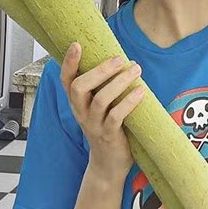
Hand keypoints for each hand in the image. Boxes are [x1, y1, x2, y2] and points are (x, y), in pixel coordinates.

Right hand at [60, 43, 144, 185]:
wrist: (108, 165)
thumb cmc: (108, 126)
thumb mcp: (99, 106)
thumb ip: (102, 86)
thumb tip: (118, 57)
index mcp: (77, 102)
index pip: (66, 80)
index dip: (69, 62)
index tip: (77, 44)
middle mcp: (81, 112)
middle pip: (79, 87)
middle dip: (99, 70)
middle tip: (119, 58)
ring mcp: (93, 125)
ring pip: (100, 100)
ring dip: (119, 82)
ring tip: (136, 70)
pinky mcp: (108, 136)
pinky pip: (116, 117)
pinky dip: (128, 101)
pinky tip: (141, 91)